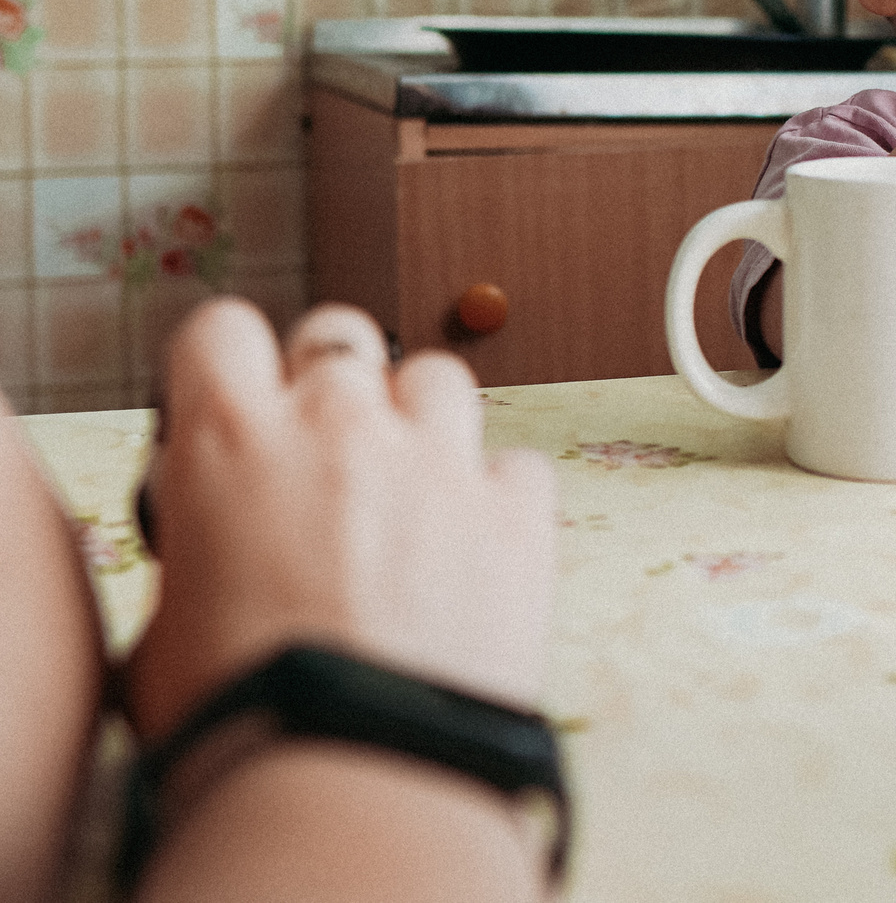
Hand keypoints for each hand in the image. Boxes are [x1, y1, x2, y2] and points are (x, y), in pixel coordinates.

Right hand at [124, 301, 556, 744]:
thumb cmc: (244, 712)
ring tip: (409, 495)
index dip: (230, 363)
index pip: (222, 330)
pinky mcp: (521, 510)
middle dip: (332, 381)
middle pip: (340, 336)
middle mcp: (341, 425)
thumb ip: (203, 540)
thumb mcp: (170, 615)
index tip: (238, 398)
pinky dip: (501, 496)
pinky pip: (519, 465)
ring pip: (438, 376)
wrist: (354, 770)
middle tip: (326, 449)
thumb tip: (221, 543)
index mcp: (231, 442)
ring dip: (421, 420)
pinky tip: (478, 549)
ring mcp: (439, 459)